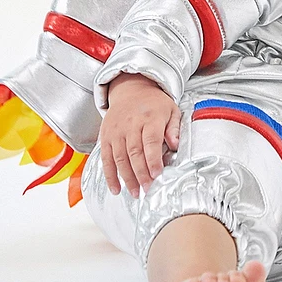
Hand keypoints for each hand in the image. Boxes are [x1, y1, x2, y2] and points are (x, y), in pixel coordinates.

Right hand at [100, 73, 181, 196]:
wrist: (131, 89)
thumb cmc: (154, 104)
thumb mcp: (171, 110)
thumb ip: (174, 128)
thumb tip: (175, 145)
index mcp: (150, 118)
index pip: (151, 141)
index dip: (153, 160)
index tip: (157, 175)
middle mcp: (131, 124)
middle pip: (134, 152)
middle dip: (141, 174)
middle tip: (147, 189)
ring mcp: (116, 131)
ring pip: (119, 157)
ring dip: (127, 178)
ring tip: (135, 193)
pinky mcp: (106, 136)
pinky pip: (106, 158)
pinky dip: (110, 175)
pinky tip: (116, 188)